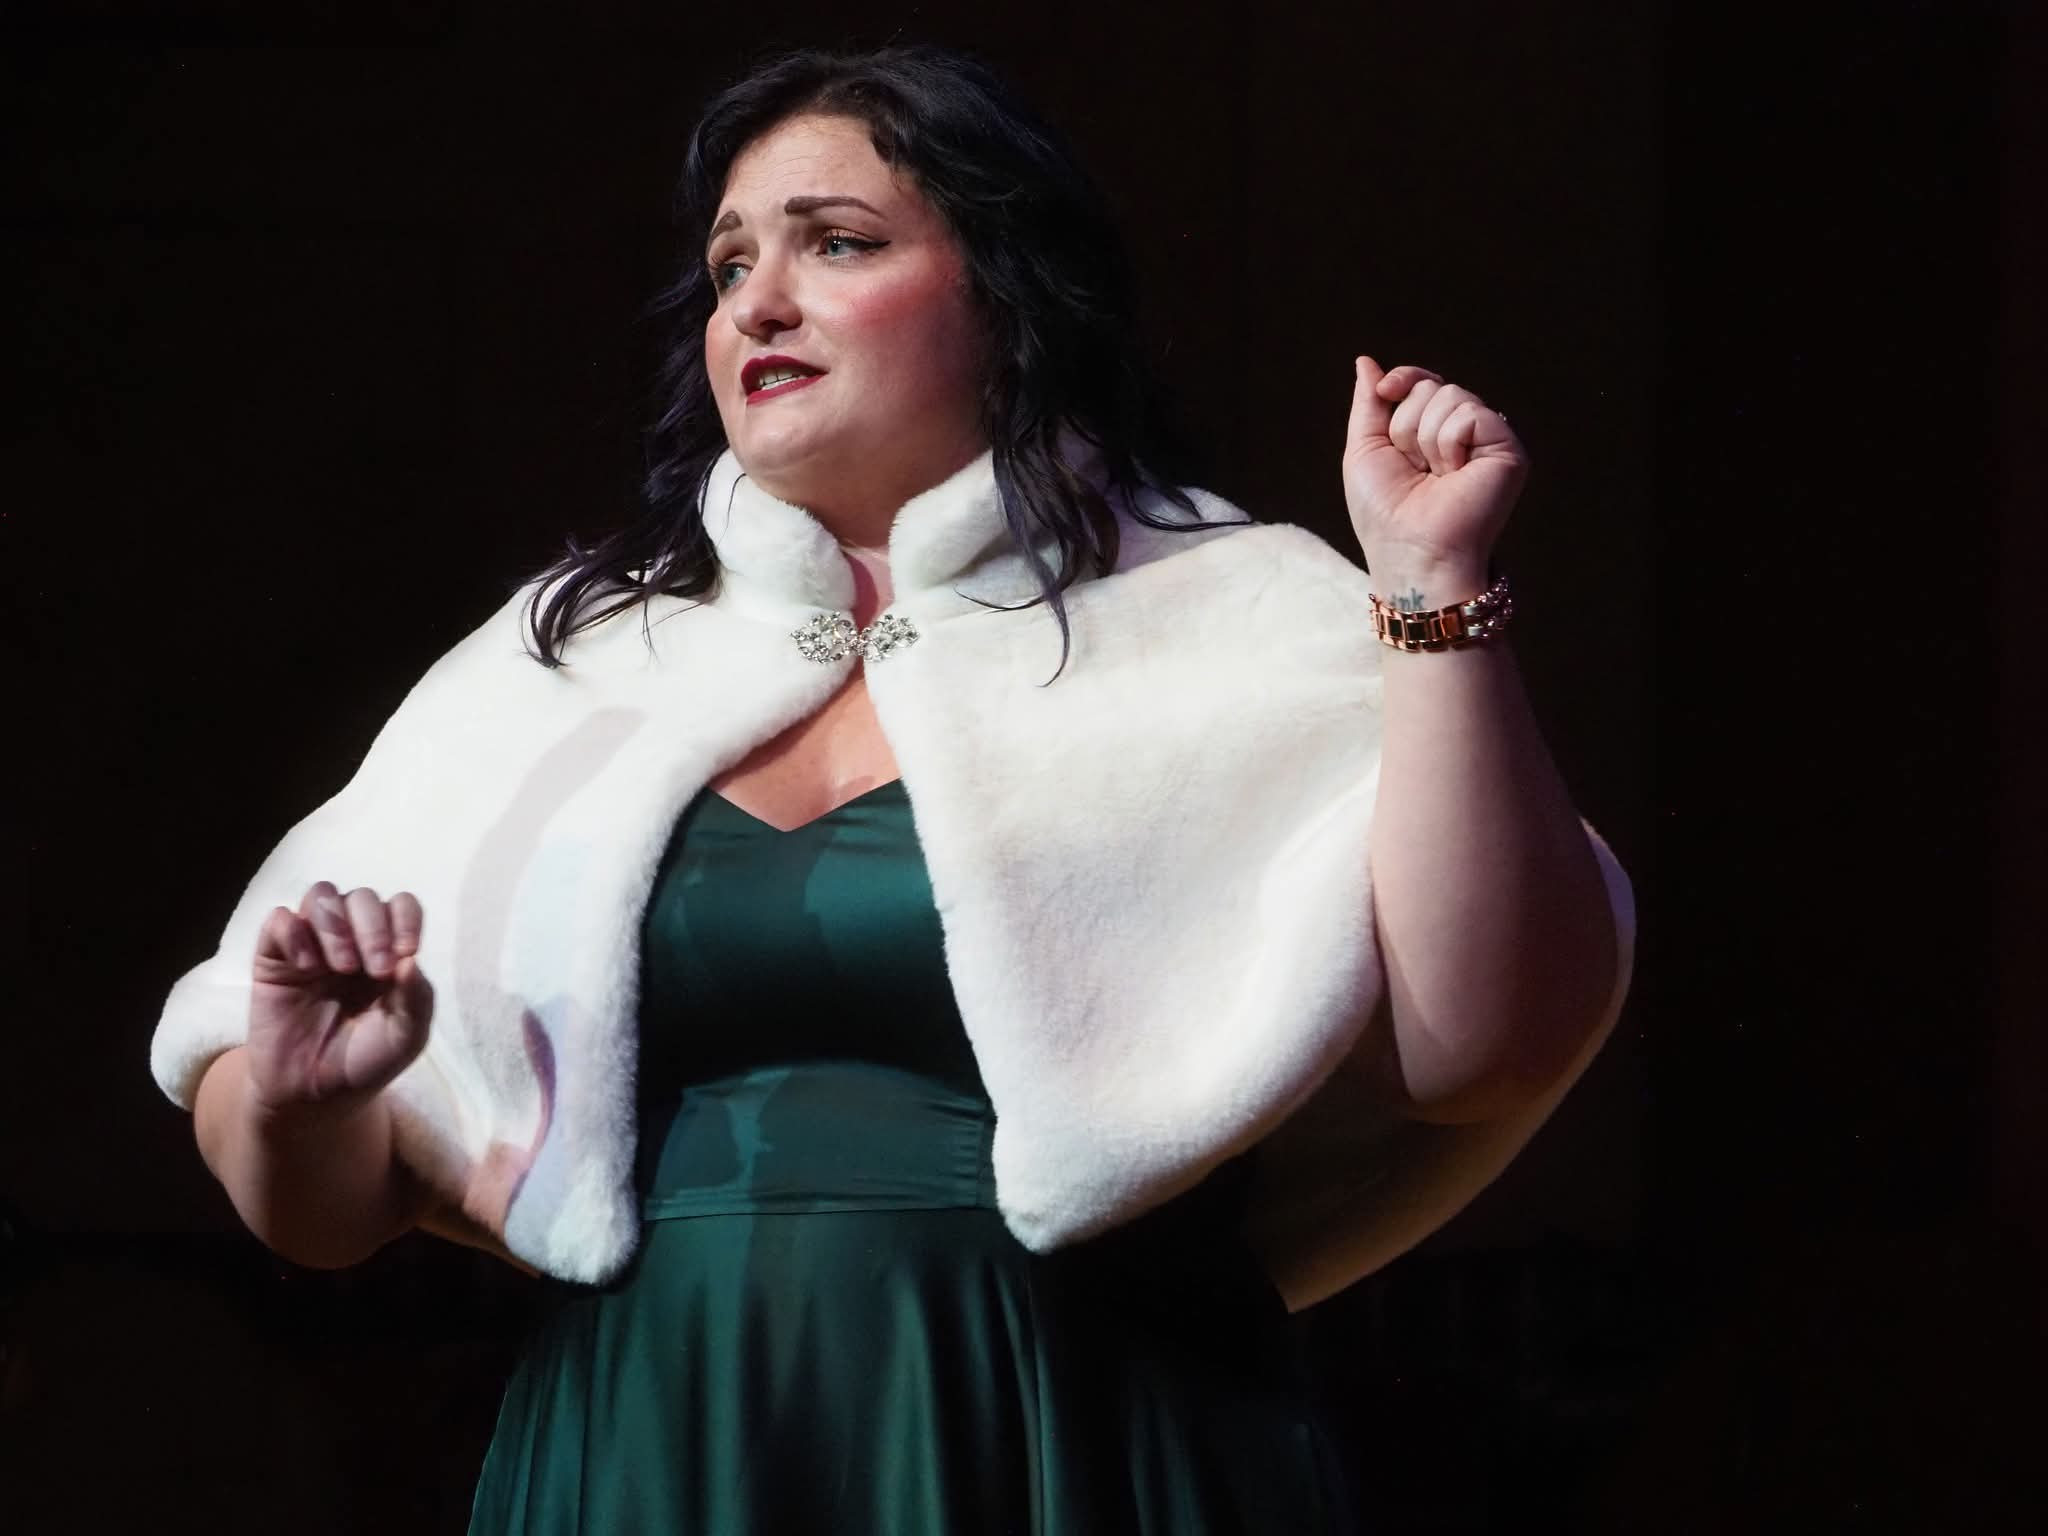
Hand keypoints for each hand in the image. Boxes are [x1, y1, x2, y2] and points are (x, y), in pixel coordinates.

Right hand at [245, 881, 432, 1123]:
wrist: (312, 1097)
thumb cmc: (364, 1062)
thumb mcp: (405, 1037)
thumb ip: (416, 998)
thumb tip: (412, 959)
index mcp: (388, 952)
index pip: (401, 906)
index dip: (405, 920)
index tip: (405, 954)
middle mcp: (351, 941)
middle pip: (363, 898)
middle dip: (372, 927)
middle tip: (374, 970)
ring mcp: (311, 946)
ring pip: (321, 896)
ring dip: (335, 925)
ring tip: (339, 968)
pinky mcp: (274, 959)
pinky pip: (279, 920)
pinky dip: (294, 933)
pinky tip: (306, 967)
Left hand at [1342, 356, 1528, 596]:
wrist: (1409, 551)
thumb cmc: (1384, 513)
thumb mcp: (1364, 451)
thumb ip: (1368, 405)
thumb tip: (1366, 361)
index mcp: (1432, 432)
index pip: (1423, 381)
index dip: (1402, 379)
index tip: (1386, 392)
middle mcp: (1463, 433)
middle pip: (1431, 385)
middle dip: (1406, 425)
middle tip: (1415, 467)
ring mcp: (1487, 440)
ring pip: (1449, 396)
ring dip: (1425, 439)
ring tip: (1435, 476)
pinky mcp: (1507, 449)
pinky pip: (1470, 413)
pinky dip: (1448, 444)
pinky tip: (1454, 474)